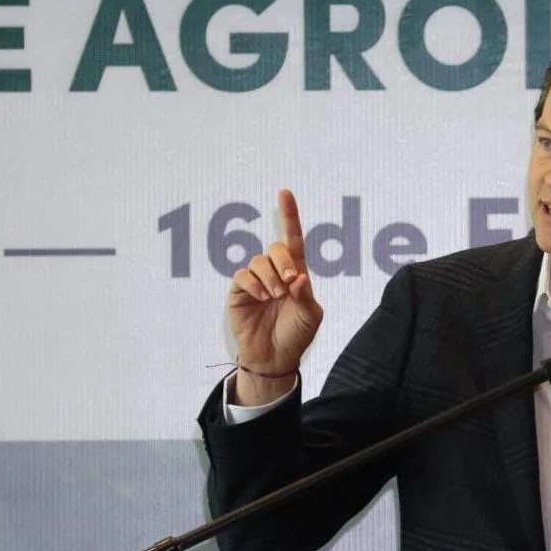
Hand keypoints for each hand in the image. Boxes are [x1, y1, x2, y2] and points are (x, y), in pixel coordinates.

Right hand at [227, 189, 322, 403]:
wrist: (275, 357)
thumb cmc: (296, 335)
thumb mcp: (310, 316)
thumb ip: (306, 295)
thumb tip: (299, 275)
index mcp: (296, 274)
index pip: (293, 240)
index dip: (289, 216)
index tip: (284, 192)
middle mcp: (275, 273)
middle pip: (277, 248)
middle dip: (283, 261)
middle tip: (289, 282)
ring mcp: (256, 281)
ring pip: (259, 261)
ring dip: (270, 277)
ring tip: (275, 297)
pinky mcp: (239, 292)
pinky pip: (242, 275)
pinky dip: (253, 284)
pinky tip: (261, 298)